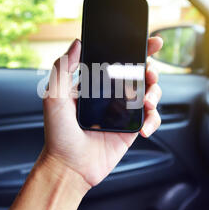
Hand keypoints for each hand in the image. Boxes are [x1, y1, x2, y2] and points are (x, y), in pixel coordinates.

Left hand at [41, 37, 162, 187]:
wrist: (68, 167)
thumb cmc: (58, 134)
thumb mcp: (53, 97)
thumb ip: (63, 69)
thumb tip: (76, 43)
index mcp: (95, 83)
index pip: (118, 60)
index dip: (137, 50)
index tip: (152, 42)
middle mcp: (111, 95)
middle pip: (139, 74)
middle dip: (151, 69)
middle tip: (149, 72)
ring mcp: (123, 112)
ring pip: (149, 93)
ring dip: (155, 92)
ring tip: (146, 101)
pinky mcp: (131, 129)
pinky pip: (151, 118)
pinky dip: (153, 120)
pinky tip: (143, 128)